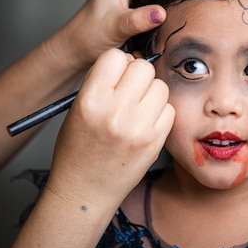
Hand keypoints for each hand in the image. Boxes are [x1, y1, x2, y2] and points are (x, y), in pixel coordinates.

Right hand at [45, 48, 174, 206]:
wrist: (84, 190)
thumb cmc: (78, 149)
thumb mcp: (78, 108)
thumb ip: (103, 82)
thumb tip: (132, 58)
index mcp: (90, 100)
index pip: (115, 57)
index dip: (118, 63)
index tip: (117, 73)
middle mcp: (115, 112)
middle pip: (143, 68)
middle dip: (138, 75)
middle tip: (131, 91)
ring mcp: (138, 127)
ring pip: (160, 86)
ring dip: (152, 93)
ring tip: (137, 109)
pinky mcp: (155, 141)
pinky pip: (169, 109)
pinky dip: (160, 113)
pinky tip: (146, 123)